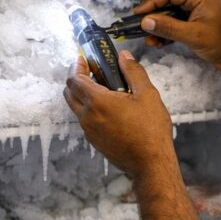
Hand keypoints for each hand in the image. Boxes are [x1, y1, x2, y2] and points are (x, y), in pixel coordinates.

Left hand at [63, 52, 174, 178]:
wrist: (150, 163)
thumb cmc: (151, 130)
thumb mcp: (147, 94)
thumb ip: (133, 72)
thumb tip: (124, 56)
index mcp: (98, 102)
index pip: (74, 79)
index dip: (76, 66)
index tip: (83, 59)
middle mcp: (88, 116)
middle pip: (70, 93)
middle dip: (77, 79)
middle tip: (92, 71)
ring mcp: (89, 131)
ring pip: (77, 107)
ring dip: (83, 95)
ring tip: (104, 89)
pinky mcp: (94, 141)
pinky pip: (86, 120)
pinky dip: (90, 109)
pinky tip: (110, 109)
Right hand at [134, 0, 220, 70]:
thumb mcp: (193, 36)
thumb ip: (168, 28)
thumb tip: (145, 21)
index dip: (150, 1)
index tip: (136, 14)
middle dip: (153, 3)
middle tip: (141, 17)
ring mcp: (198, 4)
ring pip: (171, 2)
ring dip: (159, 16)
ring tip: (149, 34)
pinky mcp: (197, 16)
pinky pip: (177, 15)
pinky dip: (166, 25)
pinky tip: (158, 40)